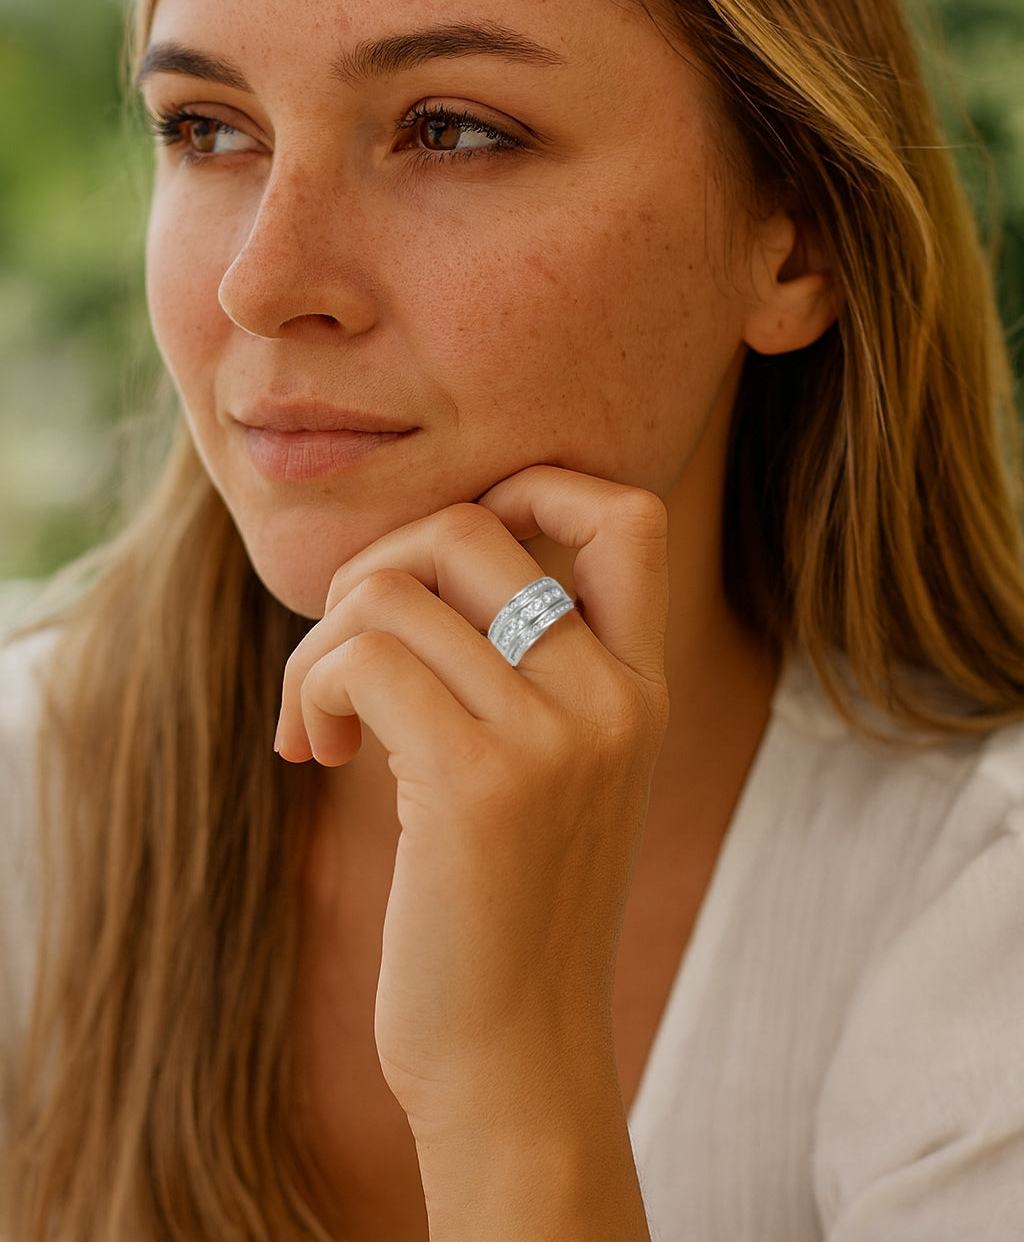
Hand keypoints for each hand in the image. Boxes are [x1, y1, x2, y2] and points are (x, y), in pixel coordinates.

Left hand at [276, 466, 667, 1235]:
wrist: (517, 1060)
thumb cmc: (508, 914)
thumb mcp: (552, 776)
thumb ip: (523, 671)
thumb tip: (404, 561)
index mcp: (639, 687)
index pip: (628, 512)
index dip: (533, 485)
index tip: (447, 555)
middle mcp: (613, 697)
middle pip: (469, 525)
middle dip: (372, 569)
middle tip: (345, 655)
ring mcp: (556, 737)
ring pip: (393, 589)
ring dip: (321, 645)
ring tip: (321, 721)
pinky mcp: (479, 785)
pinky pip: (362, 658)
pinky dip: (312, 688)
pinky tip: (315, 752)